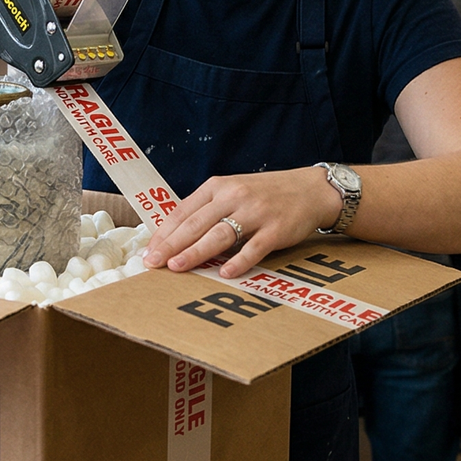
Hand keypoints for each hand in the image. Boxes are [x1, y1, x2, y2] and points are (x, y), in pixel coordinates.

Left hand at [143, 167, 343, 278]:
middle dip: (172, 244)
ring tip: (177, 266)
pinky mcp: (276, 229)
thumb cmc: (266, 195)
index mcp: (218, 187)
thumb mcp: (233, 191)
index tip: (149, 250)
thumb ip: (208, 209)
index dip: (164, 233)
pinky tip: (224, 273)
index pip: (184, 211)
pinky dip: (239, 261)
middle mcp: (234, 196)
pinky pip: (254, 247)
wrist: (311, 190)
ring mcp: (255, 212)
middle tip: (153, 262)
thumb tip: (175, 236)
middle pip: (196, 224)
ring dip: (196, 252)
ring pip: (219, 234)